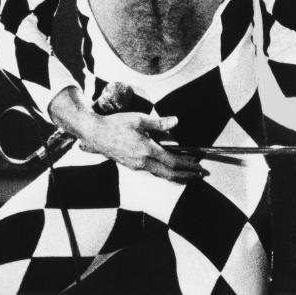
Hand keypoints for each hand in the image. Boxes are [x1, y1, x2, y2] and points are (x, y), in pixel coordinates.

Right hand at [77, 113, 207, 182]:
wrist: (94, 133)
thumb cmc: (116, 124)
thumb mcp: (139, 119)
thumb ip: (159, 123)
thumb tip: (176, 121)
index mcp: (146, 151)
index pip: (172, 162)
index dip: (188, 165)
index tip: (199, 167)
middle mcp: (142, 162)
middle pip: (169, 174)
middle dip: (187, 176)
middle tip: (201, 175)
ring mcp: (135, 166)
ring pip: (160, 175)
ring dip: (176, 175)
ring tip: (189, 174)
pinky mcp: (131, 165)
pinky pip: (152, 172)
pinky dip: (165, 172)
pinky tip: (170, 169)